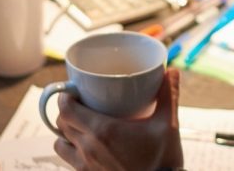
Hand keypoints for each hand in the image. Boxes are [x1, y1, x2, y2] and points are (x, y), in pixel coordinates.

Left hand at [54, 69, 183, 170]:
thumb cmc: (163, 160)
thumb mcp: (168, 125)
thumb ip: (169, 95)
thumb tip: (172, 71)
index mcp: (103, 131)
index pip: (66, 110)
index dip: (65, 98)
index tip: (73, 91)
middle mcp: (89, 148)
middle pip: (61, 124)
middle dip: (67, 112)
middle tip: (81, 104)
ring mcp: (86, 166)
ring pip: (60, 144)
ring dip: (66, 133)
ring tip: (80, 126)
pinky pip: (69, 161)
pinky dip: (71, 151)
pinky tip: (86, 147)